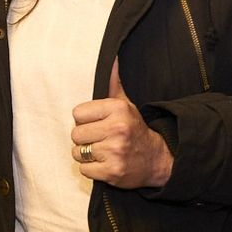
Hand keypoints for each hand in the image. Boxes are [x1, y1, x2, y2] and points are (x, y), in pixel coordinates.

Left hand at [70, 59, 173, 188]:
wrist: (156, 159)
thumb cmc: (133, 129)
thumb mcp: (125, 104)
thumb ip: (112, 83)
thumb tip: (111, 59)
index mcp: (117, 109)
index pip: (77, 113)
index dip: (84, 120)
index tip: (97, 123)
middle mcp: (117, 129)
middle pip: (76, 134)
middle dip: (84, 138)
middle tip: (99, 139)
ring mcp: (115, 151)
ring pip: (78, 152)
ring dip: (86, 154)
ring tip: (101, 151)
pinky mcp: (112, 172)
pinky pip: (84, 170)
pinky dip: (91, 169)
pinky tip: (104, 163)